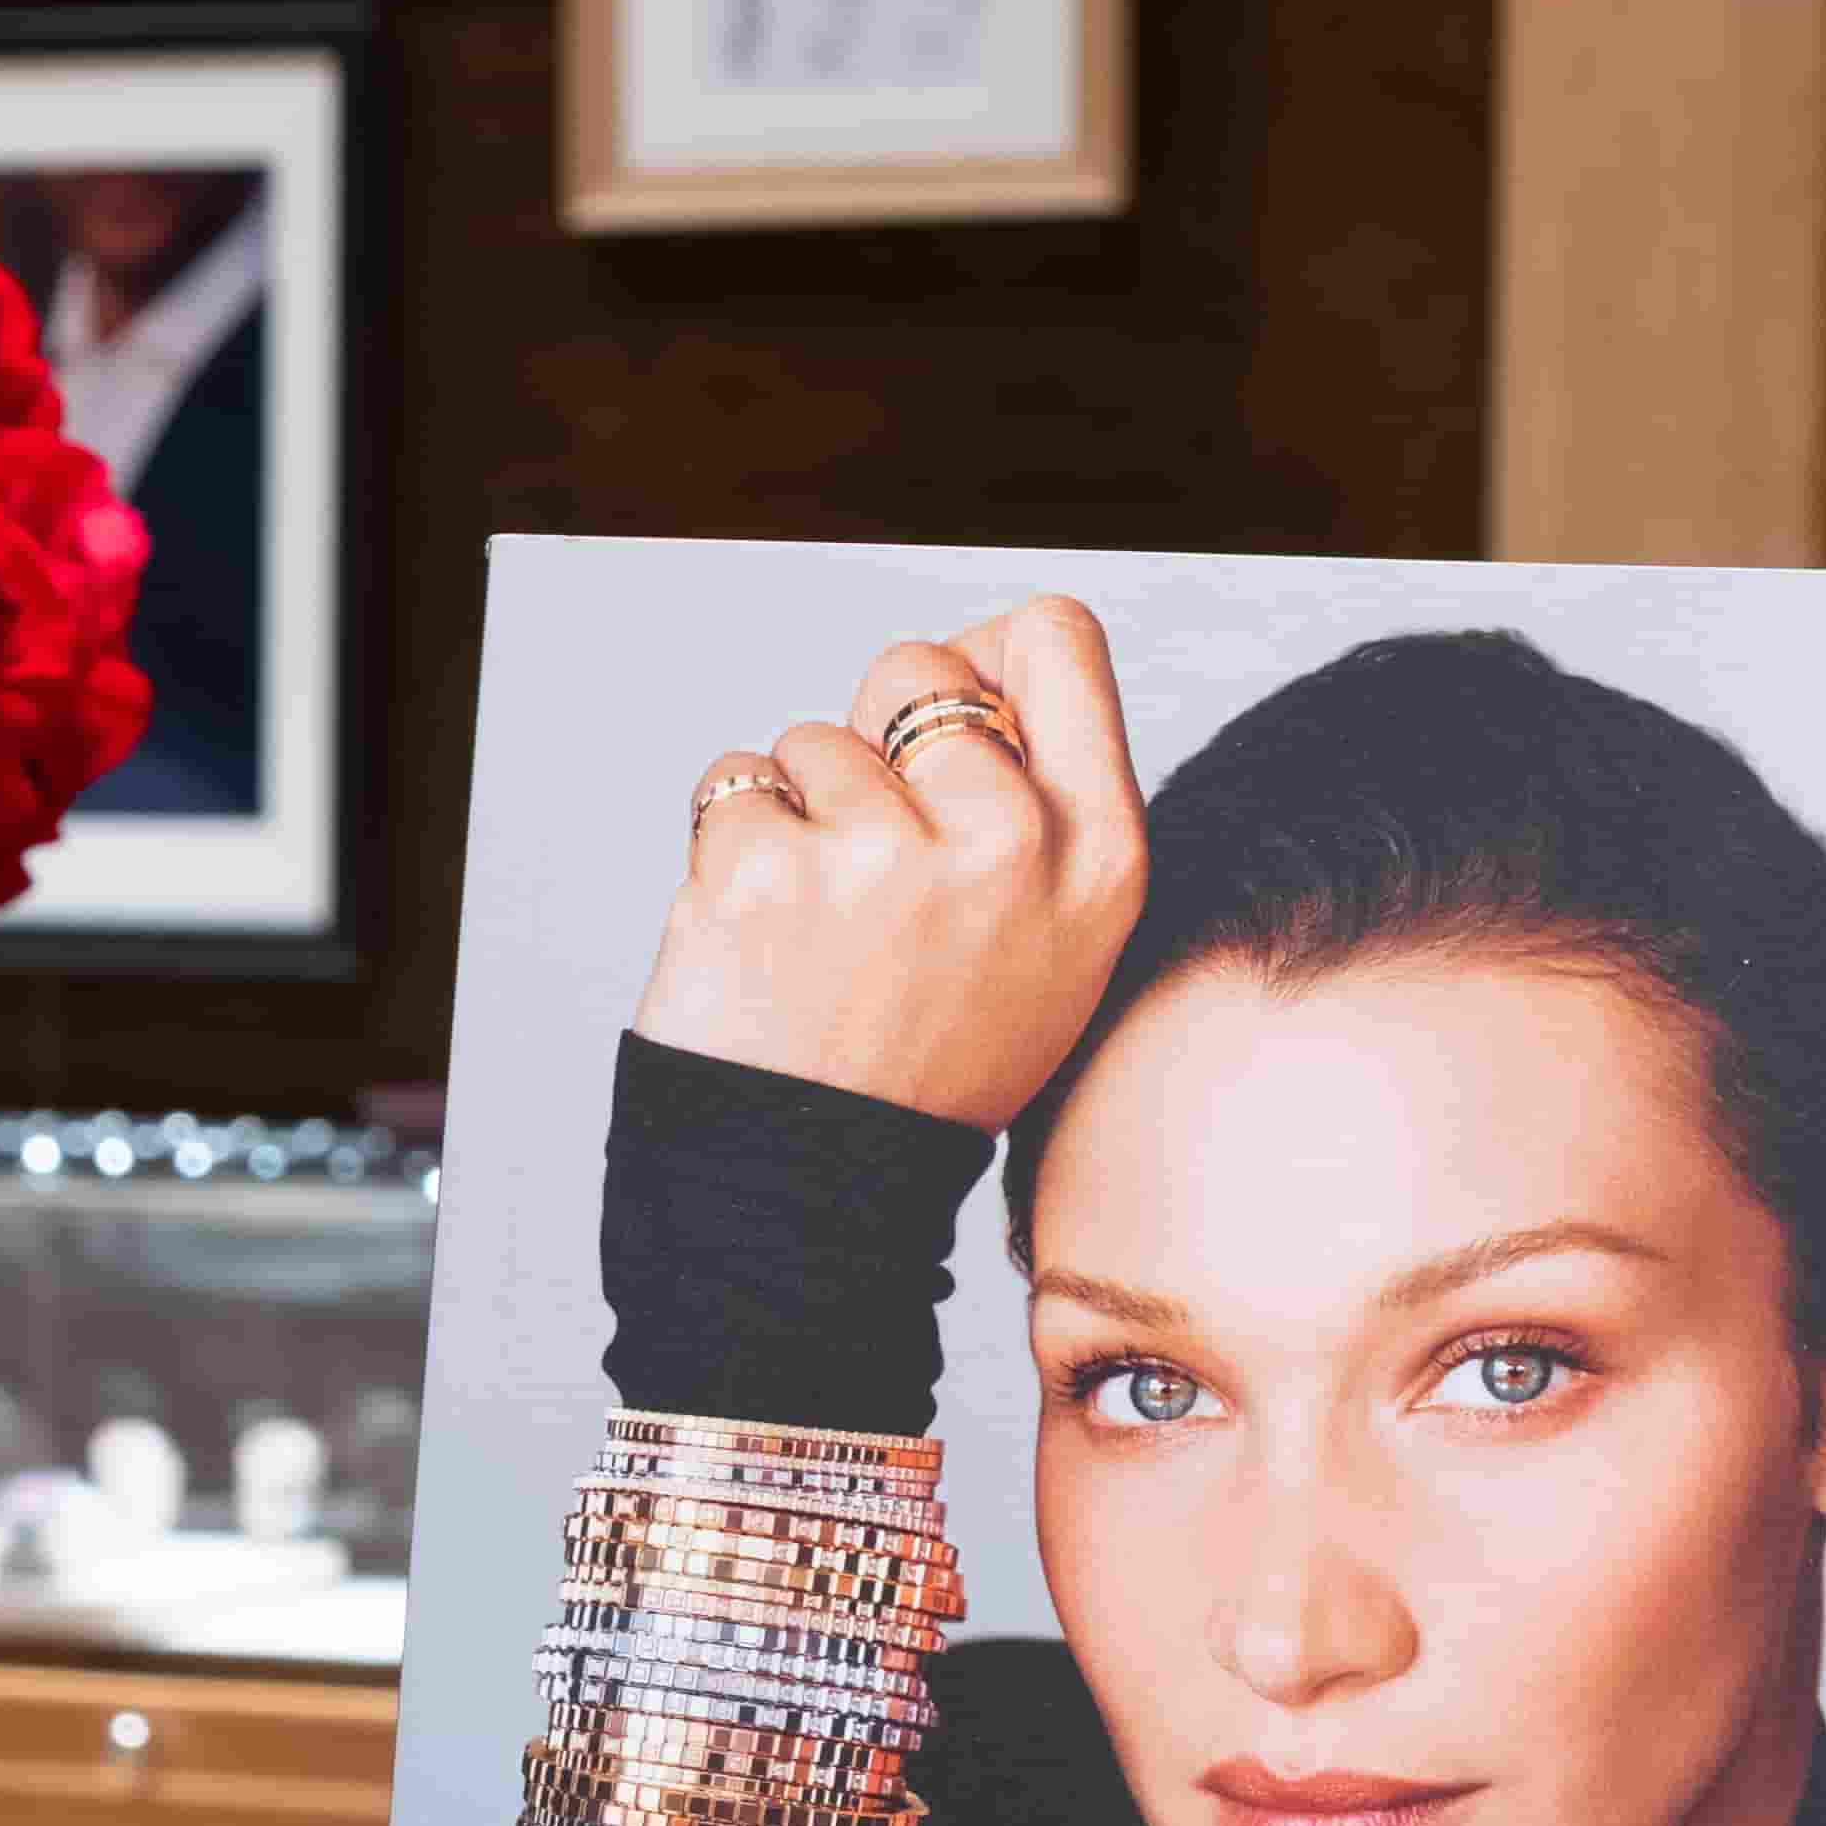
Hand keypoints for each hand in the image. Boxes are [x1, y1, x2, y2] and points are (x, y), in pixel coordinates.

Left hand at [632, 594, 1148, 1130]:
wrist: (814, 1192)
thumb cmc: (927, 1063)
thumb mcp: (1052, 947)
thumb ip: (1043, 803)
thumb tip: (976, 660)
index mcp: (1098, 854)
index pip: (1059, 634)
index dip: (985, 660)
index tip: (943, 730)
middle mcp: (1008, 843)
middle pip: (918, 665)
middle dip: (874, 737)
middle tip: (868, 855)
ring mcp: (886, 854)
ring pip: (814, 737)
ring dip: (797, 811)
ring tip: (817, 928)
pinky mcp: (771, 870)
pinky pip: (733, 785)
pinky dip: (727, 847)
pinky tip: (759, 938)